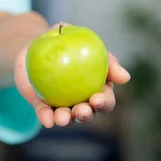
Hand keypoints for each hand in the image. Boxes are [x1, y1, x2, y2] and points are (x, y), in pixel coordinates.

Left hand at [14, 24, 130, 127]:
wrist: (35, 43)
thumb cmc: (66, 41)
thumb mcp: (83, 40)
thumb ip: (106, 56)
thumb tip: (125, 78)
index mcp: (96, 88)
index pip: (105, 100)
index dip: (104, 102)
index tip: (97, 99)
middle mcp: (80, 100)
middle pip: (87, 113)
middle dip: (86, 115)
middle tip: (82, 110)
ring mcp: (61, 104)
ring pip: (67, 117)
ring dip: (66, 120)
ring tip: (62, 118)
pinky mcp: (42, 105)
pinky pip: (45, 114)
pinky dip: (46, 118)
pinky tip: (47, 120)